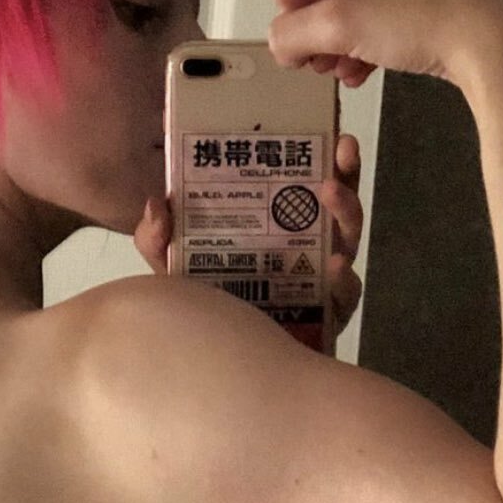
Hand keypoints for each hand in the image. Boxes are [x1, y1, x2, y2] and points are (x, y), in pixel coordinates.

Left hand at [133, 132, 366, 342]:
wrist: (224, 380)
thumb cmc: (209, 315)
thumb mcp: (174, 273)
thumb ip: (159, 241)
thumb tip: (156, 202)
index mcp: (274, 228)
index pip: (299, 182)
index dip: (315, 151)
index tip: (323, 122)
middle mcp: (304, 249)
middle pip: (333, 204)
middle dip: (343, 171)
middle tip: (340, 148)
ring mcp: (320, 283)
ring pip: (346, 240)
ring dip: (345, 212)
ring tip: (330, 194)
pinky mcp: (328, 317)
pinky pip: (344, 295)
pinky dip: (342, 280)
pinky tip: (334, 267)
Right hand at [267, 0, 502, 92]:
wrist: (493, 46)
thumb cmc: (431, 18)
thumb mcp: (345, 25)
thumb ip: (296, 32)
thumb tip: (277, 42)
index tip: (289, 19)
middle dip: (308, 21)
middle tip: (306, 56)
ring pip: (346, 4)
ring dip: (331, 41)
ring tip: (332, 70)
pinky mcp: (421, 5)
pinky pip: (373, 22)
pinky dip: (358, 48)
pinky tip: (359, 74)